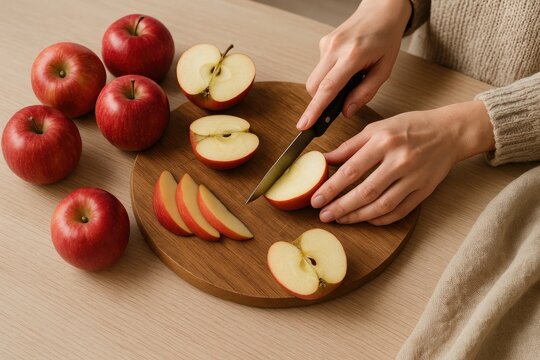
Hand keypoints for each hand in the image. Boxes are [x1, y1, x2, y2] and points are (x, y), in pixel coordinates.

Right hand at [297, 0, 411, 129]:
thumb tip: (346, 112)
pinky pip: (319, 69)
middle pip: (314, 86)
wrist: (381, 10)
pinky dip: (328, 76)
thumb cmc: (386, 39)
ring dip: (325, 89)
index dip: (315, 109)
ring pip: (314, 79)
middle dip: (319, 102)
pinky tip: (344, 69)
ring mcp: (326, 44)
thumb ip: (365, 93)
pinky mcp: (323, 43)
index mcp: (353, 55)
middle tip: (333, 109)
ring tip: (346, 82)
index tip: (304, 124)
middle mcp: (335, 48)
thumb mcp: (384, 70)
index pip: (328, 88)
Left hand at [311, 101, 494, 224]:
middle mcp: (400, 160)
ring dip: (358, 216)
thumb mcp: (377, 128)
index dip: (331, 187)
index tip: (316, 199)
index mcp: (384, 141)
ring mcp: (414, 178)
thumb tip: (323, 160)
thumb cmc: (409, 128)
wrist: (450, 132)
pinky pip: (400, 211)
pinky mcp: (425, 190)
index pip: (352, 169)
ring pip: (382, 205)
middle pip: (365, 191)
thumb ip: (349, 146)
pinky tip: (366, 219)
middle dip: (341, 207)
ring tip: (340, 219)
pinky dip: (381, 219)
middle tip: (324, 215)